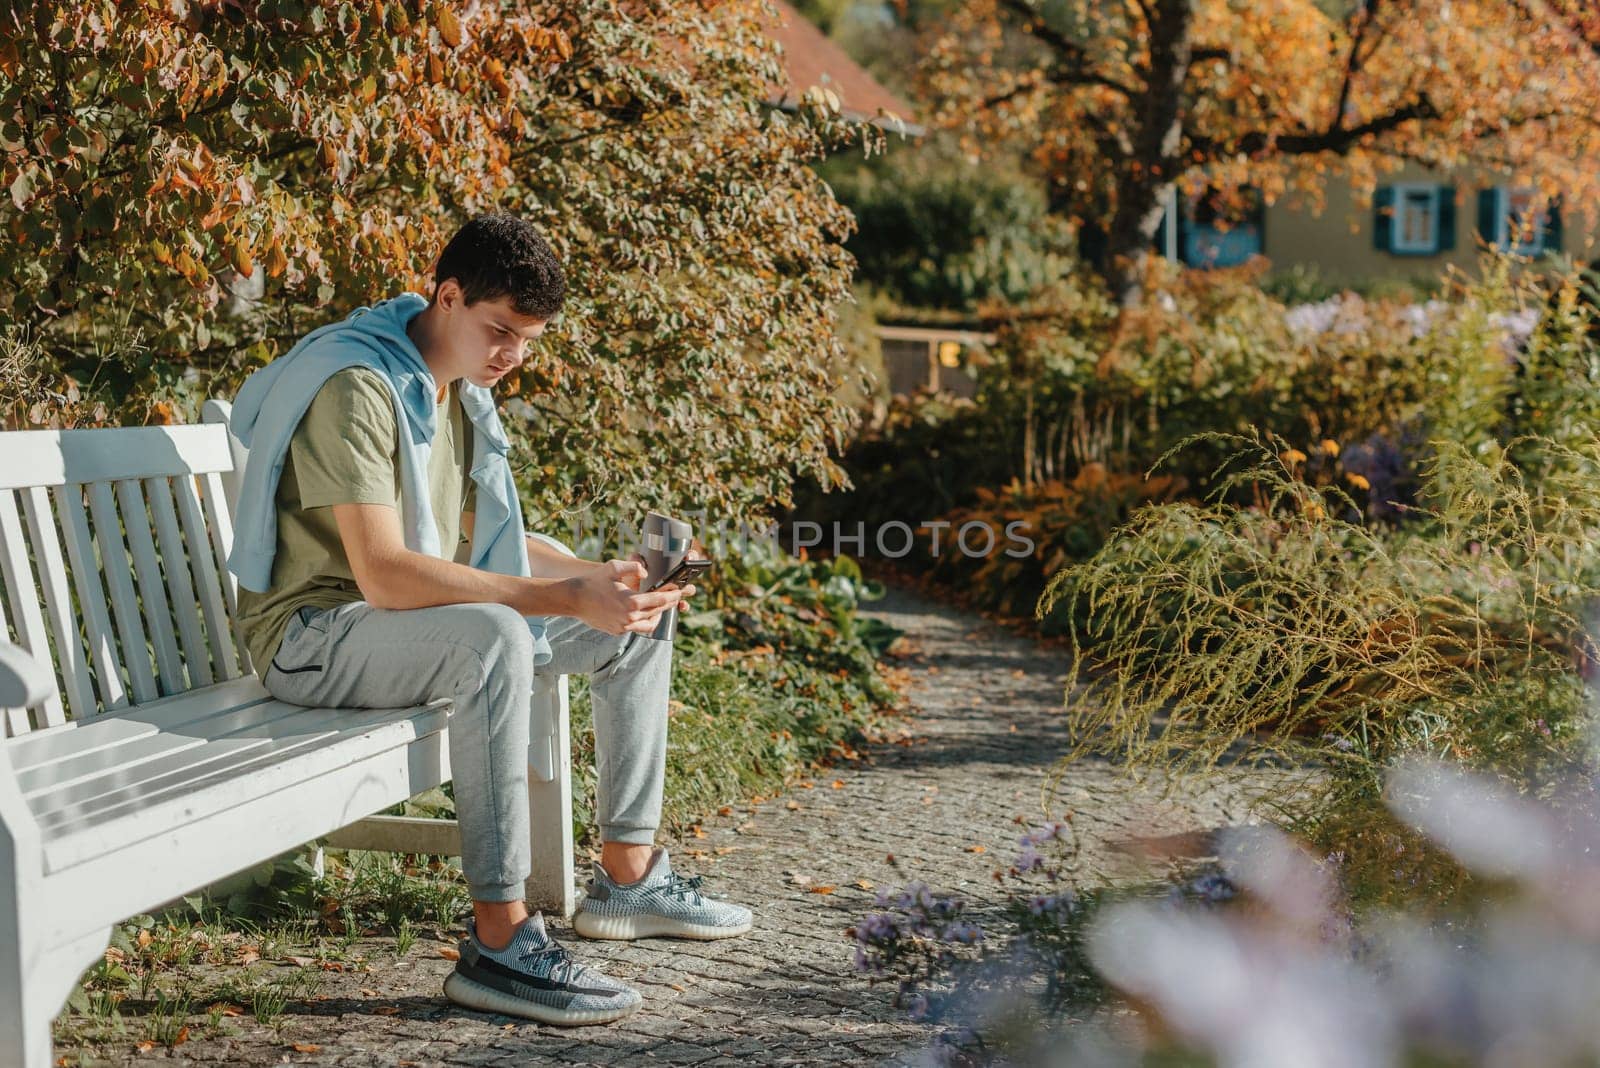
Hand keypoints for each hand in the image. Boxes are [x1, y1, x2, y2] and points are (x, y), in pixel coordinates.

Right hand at [573, 559, 696, 635]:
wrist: (574, 599)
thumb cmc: (593, 581)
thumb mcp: (613, 567)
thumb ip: (633, 566)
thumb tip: (645, 572)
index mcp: (632, 601)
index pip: (661, 600)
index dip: (673, 595)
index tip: (681, 590)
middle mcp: (630, 617)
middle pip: (658, 611)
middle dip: (669, 603)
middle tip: (677, 596)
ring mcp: (624, 626)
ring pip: (650, 623)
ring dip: (658, 615)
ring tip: (662, 606)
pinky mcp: (618, 631)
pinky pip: (637, 627)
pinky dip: (644, 620)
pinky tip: (645, 612)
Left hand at [627, 552, 701, 609]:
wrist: (626, 601)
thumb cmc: (630, 582)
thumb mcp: (628, 570)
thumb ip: (633, 562)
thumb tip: (641, 564)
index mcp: (666, 564)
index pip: (683, 557)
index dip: (690, 556)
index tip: (688, 557)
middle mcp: (673, 577)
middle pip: (689, 572)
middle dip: (692, 572)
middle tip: (687, 572)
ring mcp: (674, 591)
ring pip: (688, 589)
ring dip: (688, 589)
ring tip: (682, 589)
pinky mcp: (672, 603)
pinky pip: (683, 604)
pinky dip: (684, 605)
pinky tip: (681, 605)